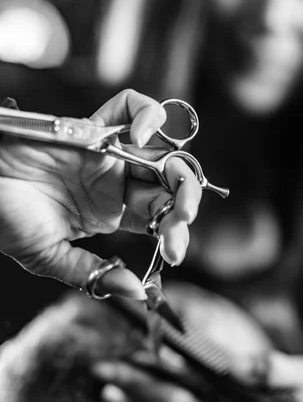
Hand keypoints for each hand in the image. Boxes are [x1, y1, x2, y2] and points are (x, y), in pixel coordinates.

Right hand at [0, 90, 201, 297]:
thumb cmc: (5, 219)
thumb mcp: (49, 257)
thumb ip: (92, 274)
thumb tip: (137, 293)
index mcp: (111, 214)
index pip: (158, 220)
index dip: (173, 234)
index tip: (173, 252)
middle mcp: (115, 182)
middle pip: (168, 185)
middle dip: (186, 201)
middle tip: (184, 217)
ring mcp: (106, 152)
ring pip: (161, 149)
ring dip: (179, 165)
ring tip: (178, 184)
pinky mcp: (91, 125)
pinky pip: (129, 108)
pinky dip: (146, 115)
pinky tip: (142, 137)